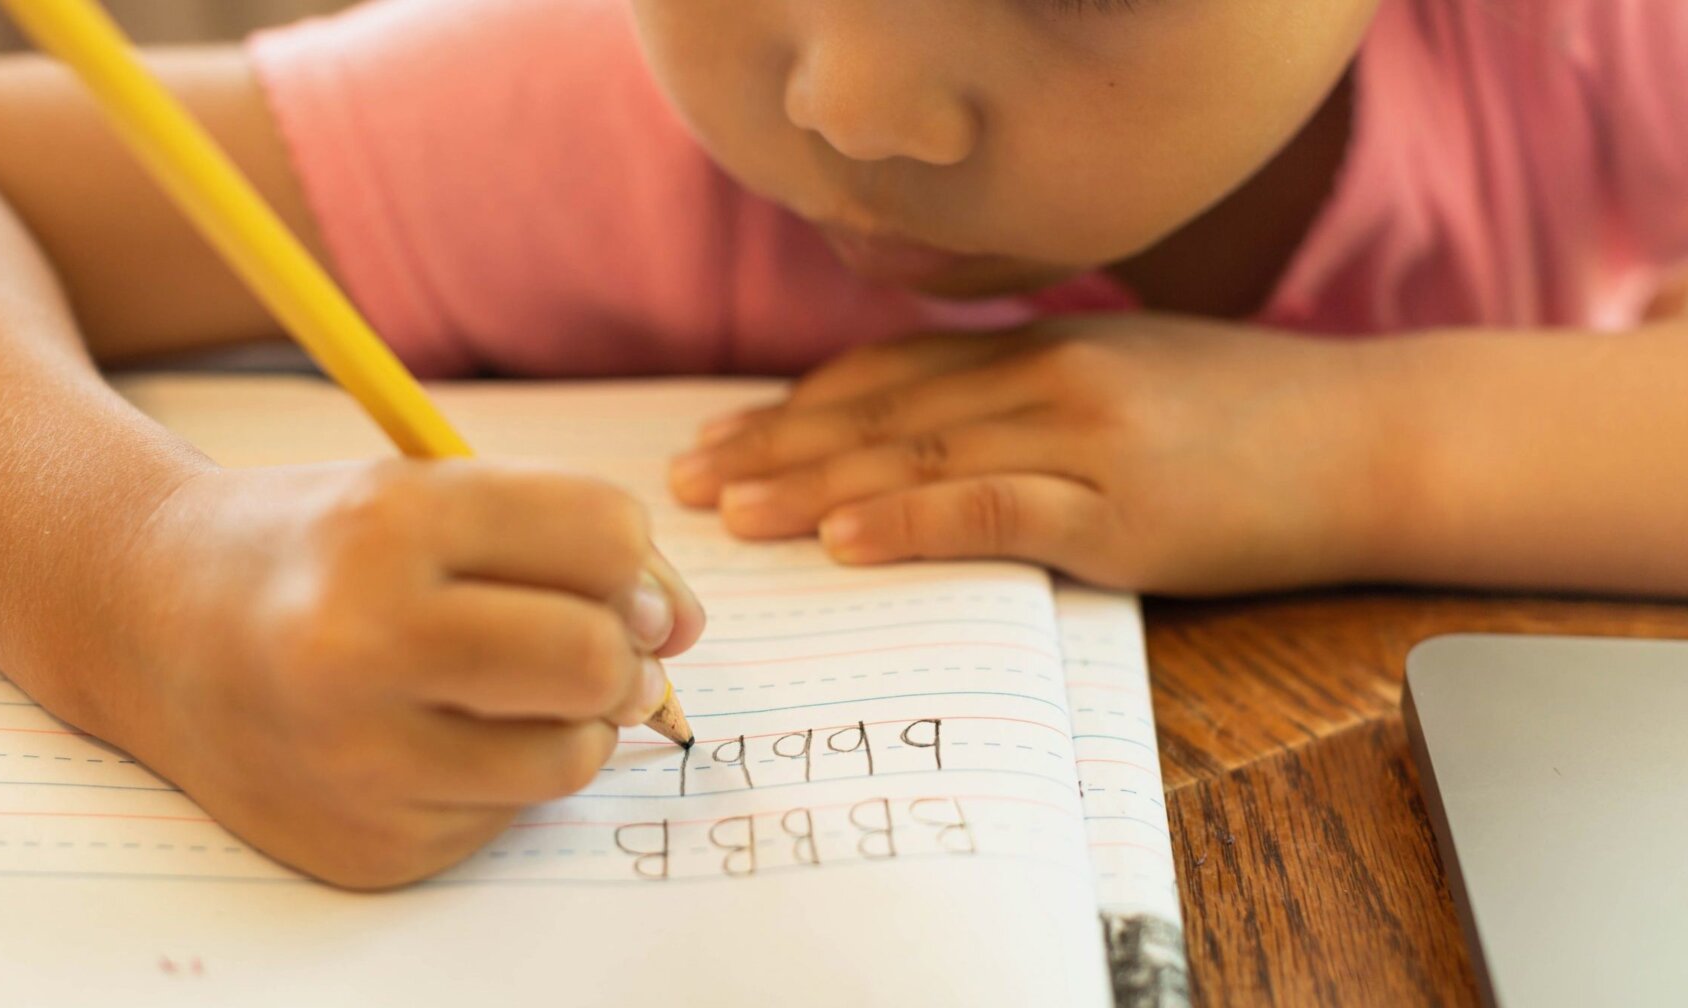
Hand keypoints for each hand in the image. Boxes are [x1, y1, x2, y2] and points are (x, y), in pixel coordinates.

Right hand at [100, 459, 704, 888]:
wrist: (150, 626)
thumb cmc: (316, 551)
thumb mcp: (425, 495)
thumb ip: (561, 539)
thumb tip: (684, 630)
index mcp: (389, 523)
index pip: (602, 533)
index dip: (637, 563)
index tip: (620, 581)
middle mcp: (364, 643)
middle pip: (594, 657)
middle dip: (624, 653)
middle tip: (600, 650)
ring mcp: (359, 760)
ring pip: (571, 755)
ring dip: (577, 723)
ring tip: (515, 693)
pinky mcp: (369, 844)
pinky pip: (509, 817)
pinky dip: (501, 776)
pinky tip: (435, 739)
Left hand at [669, 314, 1397, 593]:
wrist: (1374, 439)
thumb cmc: (1252, 415)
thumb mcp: (1129, 371)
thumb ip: (1032, 387)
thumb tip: (936, 420)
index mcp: (1042, 345)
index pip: (889, 373)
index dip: (796, 406)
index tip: (722, 435)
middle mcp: (1047, 376)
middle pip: (881, 412)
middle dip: (775, 448)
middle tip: (686, 481)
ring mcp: (1085, 437)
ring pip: (917, 456)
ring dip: (814, 487)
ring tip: (731, 516)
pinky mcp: (1123, 507)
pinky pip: (995, 509)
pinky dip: (913, 521)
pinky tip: (846, 541)